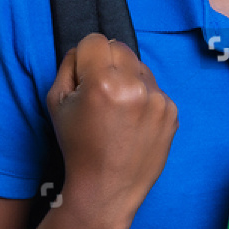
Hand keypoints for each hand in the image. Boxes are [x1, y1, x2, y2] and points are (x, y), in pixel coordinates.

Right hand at [46, 34, 178, 228]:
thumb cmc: (78, 147)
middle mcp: (135, 85)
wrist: (107, 188)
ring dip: (128, 80)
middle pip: (120, 48)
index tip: (84, 79)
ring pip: (139, 67)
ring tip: (118, 112)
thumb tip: (84, 51)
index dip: (85, 58)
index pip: (95, 40)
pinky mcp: (172, 111)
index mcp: (103, 81)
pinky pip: (154, 89)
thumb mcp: (56, 102)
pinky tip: (132, 123)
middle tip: (100, 94)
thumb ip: (68, 66)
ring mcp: (158, 99)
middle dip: (107, 64)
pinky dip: (143, 99)